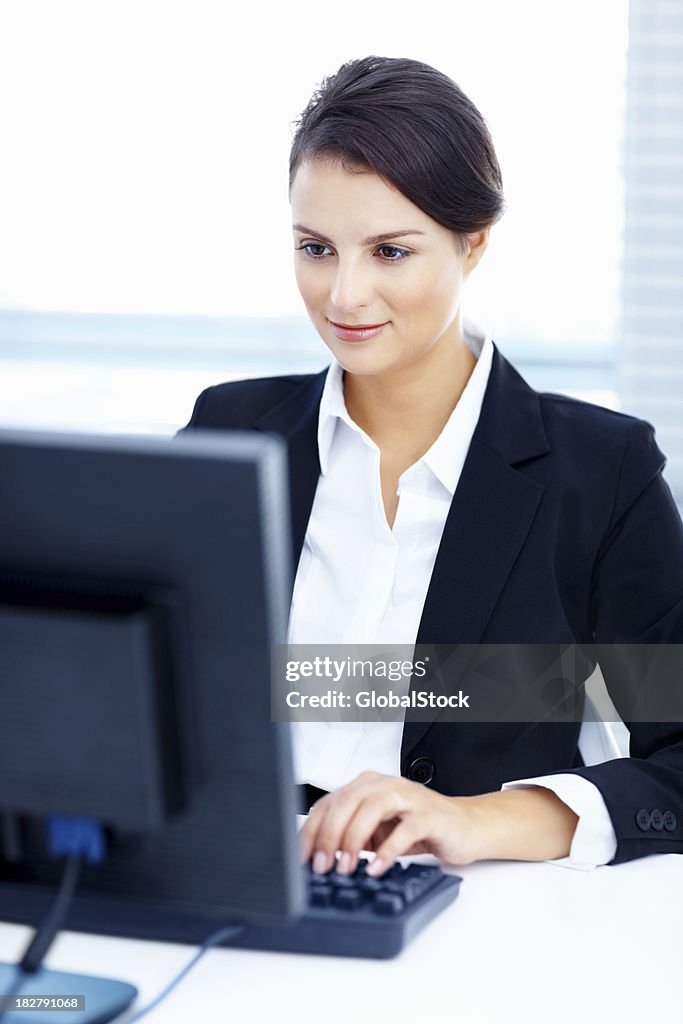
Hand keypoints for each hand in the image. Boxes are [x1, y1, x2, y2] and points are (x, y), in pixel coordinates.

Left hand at [299, 771, 482, 876]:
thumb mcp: (377, 831)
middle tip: (322, 867)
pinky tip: (376, 868)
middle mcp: (385, 785)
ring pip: (372, 807)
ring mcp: (409, 797)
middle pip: (347, 801)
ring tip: (345, 868)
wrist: (467, 827)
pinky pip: (406, 829)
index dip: (311, 830)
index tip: (301, 859)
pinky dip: (388, 850)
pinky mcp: (430, 815)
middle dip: (329, 836)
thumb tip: (317, 859)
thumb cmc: (418, 828)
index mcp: (367, 786)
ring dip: (354, 839)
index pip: (329, 802)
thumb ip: (351, 836)